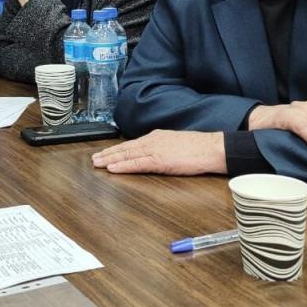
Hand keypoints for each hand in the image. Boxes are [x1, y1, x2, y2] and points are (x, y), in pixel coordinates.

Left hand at [91, 130, 225, 174]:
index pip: (132, 144)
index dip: (117, 149)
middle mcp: (152, 141)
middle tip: (94, 159)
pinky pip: (136, 163)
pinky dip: (122, 166)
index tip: (106, 153)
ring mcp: (155, 150)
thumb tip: (156, 155)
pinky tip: (112, 168)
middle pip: (125, 148)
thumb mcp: (176, 145)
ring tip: (98, 164)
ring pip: (127, 155)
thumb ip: (163, 148)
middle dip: (109, 154)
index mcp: (157, 137)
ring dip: (110, 160)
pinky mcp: (159, 160)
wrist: (212, 148)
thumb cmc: (199, 149)